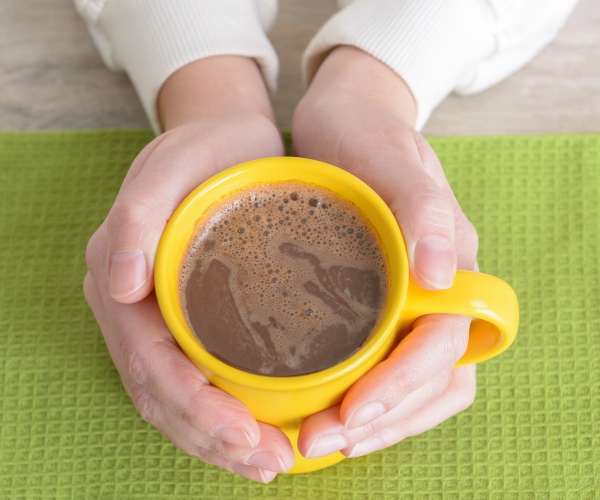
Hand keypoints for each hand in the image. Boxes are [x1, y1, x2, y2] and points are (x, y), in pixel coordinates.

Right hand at [84, 57, 294, 481]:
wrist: (230, 140)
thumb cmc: (210, 150)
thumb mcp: (175, 165)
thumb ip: (137, 217)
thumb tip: (119, 283)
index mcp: (119, 274)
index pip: (149, 361)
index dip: (194, 406)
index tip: (245, 433)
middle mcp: (132, 304)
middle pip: (162, 392)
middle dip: (213, 436)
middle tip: (269, 460)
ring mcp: (158, 316)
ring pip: (177, 397)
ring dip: (219, 439)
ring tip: (268, 460)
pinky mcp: (188, 318)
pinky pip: (196, 379)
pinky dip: (222, 415)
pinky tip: (257, 432)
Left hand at [291, 46, 478, 458]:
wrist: (344, 120)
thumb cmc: (367, 134)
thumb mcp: (392, 158)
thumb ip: (424, 210)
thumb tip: (443, 276)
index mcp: (452, 264)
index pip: (444, 346)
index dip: (402, 386)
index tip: (350, 413)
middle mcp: (440, 291)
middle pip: (435, 381)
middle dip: (383, 419)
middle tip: (320, 440)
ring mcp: (413, 301)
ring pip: (417, 384)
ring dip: (375, 421)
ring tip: (320, 438)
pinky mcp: (383, 303)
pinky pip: (387, 364)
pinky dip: (364, 398)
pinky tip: (326, 409)